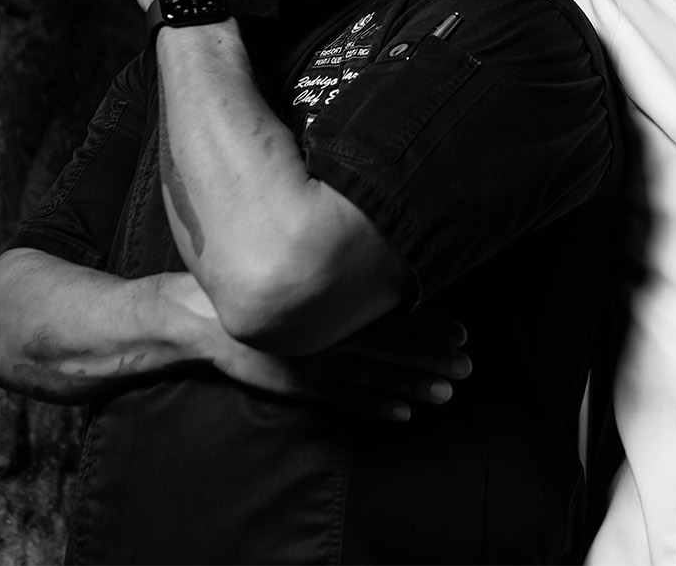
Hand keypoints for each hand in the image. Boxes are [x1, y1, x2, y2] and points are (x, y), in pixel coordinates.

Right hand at [172, 276, 470, 420]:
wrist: (207, 316)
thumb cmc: (261, 284)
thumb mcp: (305, 273)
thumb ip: (343, 273)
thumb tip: (382, 264)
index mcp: (338, 303)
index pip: (394, 314)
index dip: (431, 324)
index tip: (464, 333)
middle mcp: (333, 332)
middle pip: (394, 346)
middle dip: (433, 357)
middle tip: (468, 366)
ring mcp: (317, 361)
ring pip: (375, 375)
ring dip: (413, 383)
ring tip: (447, 391)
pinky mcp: (301, 384)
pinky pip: (345, 397)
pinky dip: (376, 405)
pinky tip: (403, 412)